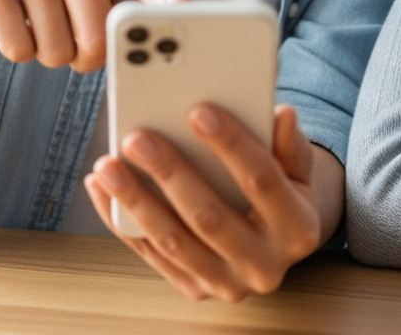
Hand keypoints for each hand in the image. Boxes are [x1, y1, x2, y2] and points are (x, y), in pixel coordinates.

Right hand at [0, 0, 185, 71]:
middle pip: (97, 40)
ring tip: (41, 22)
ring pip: (57, 53)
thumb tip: (150, 44)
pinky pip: (20, 51)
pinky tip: (14, 21)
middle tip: (75, 42)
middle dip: (87, 58)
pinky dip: (19, 50)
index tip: (184, 10)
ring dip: (50, 54)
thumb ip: (124, 1)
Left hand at [83, 104, 339, 301]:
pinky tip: (102, 188)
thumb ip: (290, 143)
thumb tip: (281, 115)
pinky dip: (122, 222)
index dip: (231, 145)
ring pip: (174, 241)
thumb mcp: (298, 169)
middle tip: (137, 138)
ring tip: (108, 165)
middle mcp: (265, 264)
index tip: (198, 111)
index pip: (262, 181)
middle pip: (210, 216)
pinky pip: (151, 255)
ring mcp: (228, 283)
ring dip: (135, 201)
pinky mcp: (195, 289)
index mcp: (298, 229)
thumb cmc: (283, 194)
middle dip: (170, 173)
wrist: (277, 246)